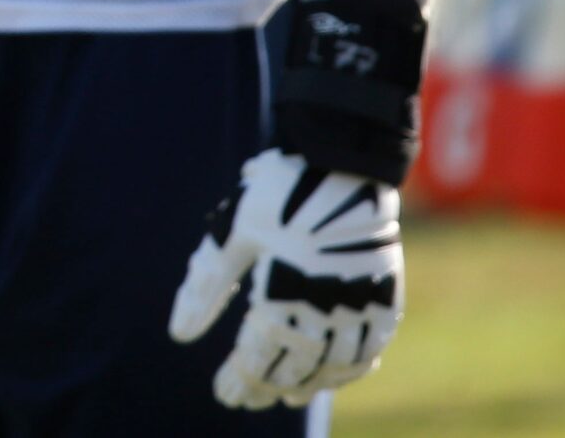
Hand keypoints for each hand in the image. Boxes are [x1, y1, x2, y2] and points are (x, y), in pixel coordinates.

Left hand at [169, 147, 402, 407]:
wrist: (345, 163)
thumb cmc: (277, 193)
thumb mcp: (230, 234)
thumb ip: (206, 286)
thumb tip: (179, 335)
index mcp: (282, 296)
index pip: (256, 357)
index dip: (240, 380)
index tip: (225, 394)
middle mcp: (324, 310)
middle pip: (294, 366)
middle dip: (267, 385)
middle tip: (248, 400)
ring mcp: (360, 307)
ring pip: (334, 366)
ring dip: (310, 384)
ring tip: (288, 394)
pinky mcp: (385, 297)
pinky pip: (370, 348)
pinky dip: (352, 368)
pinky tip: (339, 374)